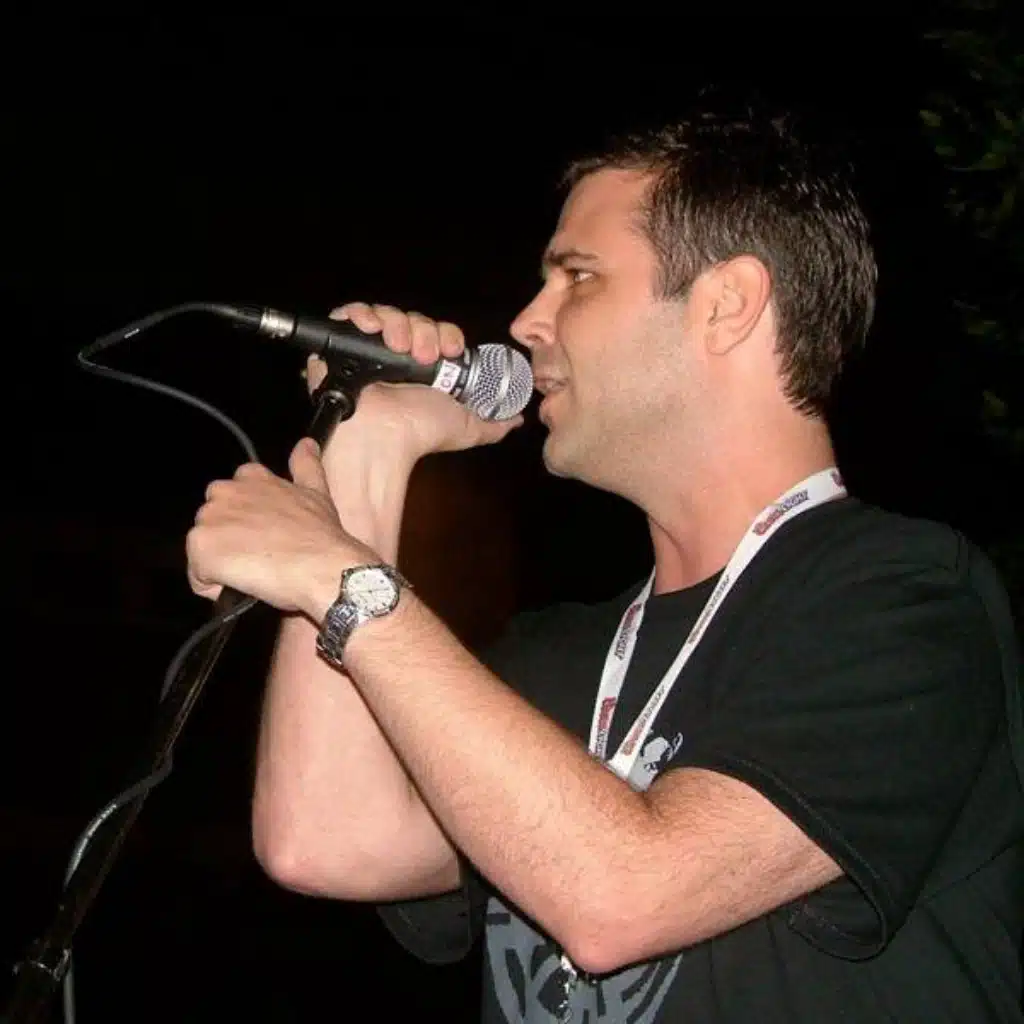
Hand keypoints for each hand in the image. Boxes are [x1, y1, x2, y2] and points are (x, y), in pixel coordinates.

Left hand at [186, 438, 372, 618]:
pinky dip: (217, 586)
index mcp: (250, 478)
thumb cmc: (320, 536)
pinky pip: (199, 577)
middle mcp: (225, 492)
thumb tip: (307, 443)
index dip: (244, 519)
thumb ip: (306, 465)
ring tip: (256, 572)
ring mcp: (210, 519)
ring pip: (204, 550)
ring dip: (222, 563)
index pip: (230, 495)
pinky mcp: (202, 548)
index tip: (262, 534)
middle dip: (228, 540)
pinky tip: (245, 586)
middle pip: (212, 523)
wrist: (321, 566)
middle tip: (260, 556)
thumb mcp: (316, 492)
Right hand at [307, 302, 524, 464]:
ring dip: (398, 324)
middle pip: (414, 319)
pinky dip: (361, 314)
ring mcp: (368, 351)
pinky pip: (350, 316)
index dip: (448, 335)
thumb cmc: (420, 435)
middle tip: (425, 355)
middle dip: (424, 331)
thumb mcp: (468, 427)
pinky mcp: (340, 347)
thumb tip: (518, 418)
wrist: (383, 441)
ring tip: (399, 348)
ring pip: (387, 314)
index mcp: (424, 368)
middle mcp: (396, 356)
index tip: (452, 351)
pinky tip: (372, 328)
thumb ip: (495, 423)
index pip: (438, 333)